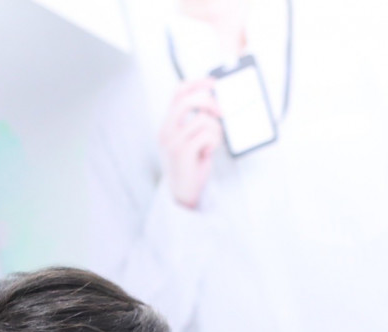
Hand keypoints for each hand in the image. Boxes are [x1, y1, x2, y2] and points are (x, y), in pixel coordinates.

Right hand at [159, 79, 223, 208]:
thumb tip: (214, 104)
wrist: (183, 193)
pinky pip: (207, 135)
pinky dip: (214, 142)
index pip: (179, 92)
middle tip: (221, 113)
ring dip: (215, 131)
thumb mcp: (191, 139)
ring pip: (203, 119)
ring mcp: (173, 141)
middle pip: (189, 99)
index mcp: (168, 123)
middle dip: (210, 102)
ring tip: (211, 145)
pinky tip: (208, 152)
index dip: (198, 83)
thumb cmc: (191, 165)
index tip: (213, 83)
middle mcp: (167, 129)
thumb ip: (196, 122)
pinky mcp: (183, 152)